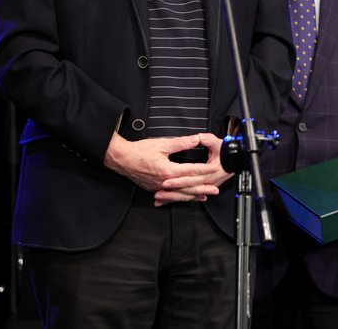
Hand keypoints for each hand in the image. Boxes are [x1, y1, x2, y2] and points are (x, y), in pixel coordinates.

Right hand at [103, 131, 231, 205]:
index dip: (204, 169)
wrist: (121, 159)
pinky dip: (181, 197)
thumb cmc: (139, 151)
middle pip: (187, 187)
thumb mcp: (161, 144)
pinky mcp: (154, 189)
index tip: (215, 168)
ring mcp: (158, 187)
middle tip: (215, 189)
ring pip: (179, 194)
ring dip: (194, 195)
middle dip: (203, 188)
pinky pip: (171, 196)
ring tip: (205, 196)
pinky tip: (187, 198)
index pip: (190, 171)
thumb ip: (180, 143)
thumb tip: (195, 139)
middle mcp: (164, 182)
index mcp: (167, 170)